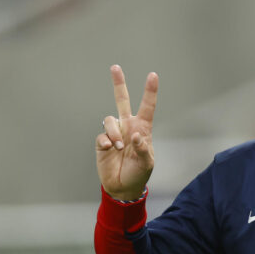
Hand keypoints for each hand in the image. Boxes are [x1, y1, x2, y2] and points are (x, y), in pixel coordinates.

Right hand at [96, 65, 157, 200]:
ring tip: (120, 147)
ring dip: (114, 133)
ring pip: (110, 120)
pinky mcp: (102, 142)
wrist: (123, 186)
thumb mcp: (147, 163)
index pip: (147, 107)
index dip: (150, 91)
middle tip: (115, 67)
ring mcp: (114, 133)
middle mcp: (127, 126)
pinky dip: (106, 142)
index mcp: (142, 128)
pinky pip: (101, 135)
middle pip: (122, 100)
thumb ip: (144, 149)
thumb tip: (135, 136)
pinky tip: (110, 150)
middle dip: (118, 83)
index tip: (153, 75)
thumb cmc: (139, 173)